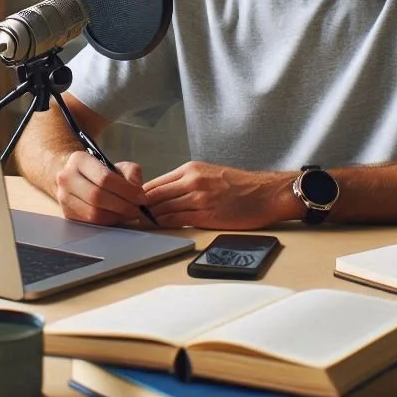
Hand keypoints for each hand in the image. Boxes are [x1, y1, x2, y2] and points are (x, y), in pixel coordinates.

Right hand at [54, 151, 146, 225]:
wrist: (78, 179)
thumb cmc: (101, 172)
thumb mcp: (118, 166)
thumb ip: (131, 172)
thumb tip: (136, 187)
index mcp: (79, 160)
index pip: (104, 178)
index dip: (126, 190)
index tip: (141, 197)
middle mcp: (66, 178)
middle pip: (97, 196)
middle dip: (122, 205)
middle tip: (138, 209)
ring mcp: (63, 198)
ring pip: (93, 212)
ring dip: (116, 216)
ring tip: (130, 213)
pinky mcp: (67, 214)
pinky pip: (91, 222)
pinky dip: (108, 222)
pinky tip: (118, 217)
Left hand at [142, 161, 296, 229]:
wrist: (265, 193)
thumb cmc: (239, 185)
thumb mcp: (209, 173)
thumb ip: (186, 181)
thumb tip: (163, 195)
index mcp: (191, 169)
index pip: (155, 183)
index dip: (141, 196)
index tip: (134, 205)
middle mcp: (192, 181)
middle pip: (155, 196)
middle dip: (142, 208)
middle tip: (132, 217)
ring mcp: (199, 198)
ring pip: (163, 209)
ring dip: (151, 218)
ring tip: (142, 225)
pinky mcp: (206, 215)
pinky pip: (177, 221)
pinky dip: (165, 225)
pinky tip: (160, 228)